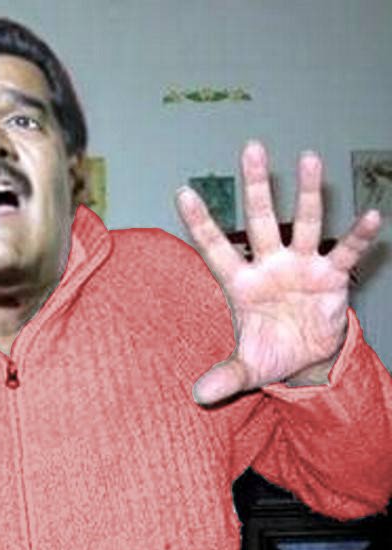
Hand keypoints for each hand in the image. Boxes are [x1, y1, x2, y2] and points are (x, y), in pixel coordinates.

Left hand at [176, 140, 381, 404]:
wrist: (307, 357)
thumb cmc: (270, 352)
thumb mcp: (247, 367)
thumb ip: (225, 376)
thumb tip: (197, 397)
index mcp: (240, 283)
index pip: (215, 247)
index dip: (199, 222)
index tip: (181, 191)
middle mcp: (269, 266)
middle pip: (260, 220)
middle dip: (256, 186)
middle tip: (250, 148)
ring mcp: (302, 266)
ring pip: (305, 223)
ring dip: (307, 194)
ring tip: (309, 158)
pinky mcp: (332, 277)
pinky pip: (346, 254)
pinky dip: (359, 238)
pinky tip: (372, 216)